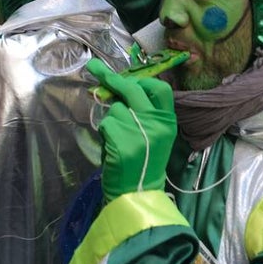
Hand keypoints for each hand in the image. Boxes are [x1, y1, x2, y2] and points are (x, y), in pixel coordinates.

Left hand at [85, 57, 176, 202]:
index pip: (160, 88)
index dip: (142, 81)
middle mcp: (157, 124)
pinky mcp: (122, 141)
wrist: (137, 194)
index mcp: (168, 122)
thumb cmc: (142, 164)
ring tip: (117, 140)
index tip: (127, 79)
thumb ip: (142, 114)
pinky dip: (104, 133)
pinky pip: (106, 124)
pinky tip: (112, 148)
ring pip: (114, 108)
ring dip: (110, 120)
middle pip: (132, 90)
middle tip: (94, 68)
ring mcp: (140, 132)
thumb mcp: (153, 136)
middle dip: (111, 77)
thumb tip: (118, 87)